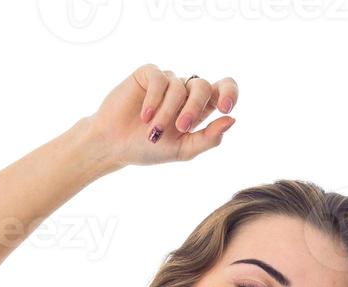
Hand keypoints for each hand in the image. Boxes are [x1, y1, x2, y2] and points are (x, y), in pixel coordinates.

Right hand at [85, 64, 237, 168]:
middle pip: (203, 86)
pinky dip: (155, 99)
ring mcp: (167, 81)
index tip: (226, 108)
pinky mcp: (147, 74)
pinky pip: (159, 79)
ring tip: (153, 131)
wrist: (115, 146)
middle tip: (181, 128)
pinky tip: (145, 115)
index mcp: (199, 108)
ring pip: (179, 87)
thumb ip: (209, 138)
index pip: (224, 89)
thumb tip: (232, 120)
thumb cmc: (149, 149)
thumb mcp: (184, 150)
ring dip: (168, 112)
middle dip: (194, 108)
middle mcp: (185, 92)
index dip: (230, 92)